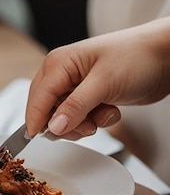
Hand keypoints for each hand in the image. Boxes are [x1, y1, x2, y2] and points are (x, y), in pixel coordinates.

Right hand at [25, 18, 169, 138]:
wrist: (166, 56)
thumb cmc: (137, 57)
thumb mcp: (104, 83)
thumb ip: (75, 107)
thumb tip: (52, 127)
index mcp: (58, 64)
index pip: (37, 99)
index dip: (38, 121)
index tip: (39, 138)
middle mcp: (62, 76)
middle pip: (47, 112)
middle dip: (67, 123)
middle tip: (87, 124)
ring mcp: (74, 88)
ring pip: (63, 120)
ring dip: (84, 123)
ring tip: (104, 114)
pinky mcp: (87, 98)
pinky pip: (80, 119)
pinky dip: (96, 121)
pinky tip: (110, 110)